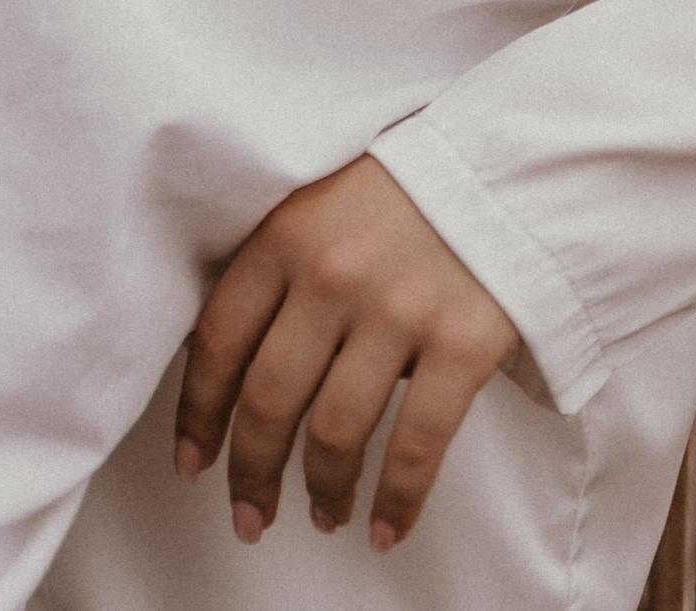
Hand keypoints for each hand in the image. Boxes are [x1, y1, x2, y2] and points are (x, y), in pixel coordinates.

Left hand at [174, 156, 518, 552]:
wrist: (503, 166)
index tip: (192, 462)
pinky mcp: (463, 342)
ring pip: (337, 431)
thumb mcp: (316, 205)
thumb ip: (272, 268)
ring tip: (322, 516)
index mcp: (285, 235)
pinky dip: (397, 501)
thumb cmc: (398, 192)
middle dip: (252, 472)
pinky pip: (417, 445)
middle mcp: (332, 275)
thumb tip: (219, 362)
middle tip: (248, 517)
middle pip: (269, 399)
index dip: (199, 415)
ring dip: (323, 491)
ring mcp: (399, 310)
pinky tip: (385, 528)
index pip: (218, 341)